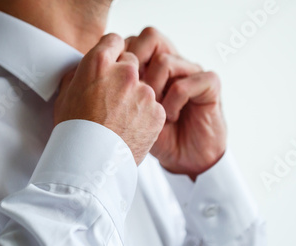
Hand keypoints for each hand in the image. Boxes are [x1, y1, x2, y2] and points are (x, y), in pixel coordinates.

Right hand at [55, 33, 165, 164]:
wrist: (91, 163)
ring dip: (136, 99)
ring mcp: (144, 92)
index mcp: (99, 64)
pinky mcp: (157, 112)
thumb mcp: (65, 96)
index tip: (111, 64)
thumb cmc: (74, 131)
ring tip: (121, 121)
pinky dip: (146, 117)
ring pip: (144, 87)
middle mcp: (125, 73)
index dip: (112, 53)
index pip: (114, 40)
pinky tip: (131, 130)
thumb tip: (85, 69)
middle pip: (132, 62)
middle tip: (114, 99)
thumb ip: (79, 75)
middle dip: (125, 76)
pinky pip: (154, 108)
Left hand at [126, 28, 226, 179]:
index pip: (132, 40)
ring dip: (153, 90)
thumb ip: (112, 92)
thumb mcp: (126, 114)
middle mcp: (172, 62)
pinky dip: (173, 103)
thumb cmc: (155, 137)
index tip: (112, 88)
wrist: (185, 159)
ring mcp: (191, 70)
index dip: (120, 58)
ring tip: (151, 112)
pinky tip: (170, 118)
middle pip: (150, 37)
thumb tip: (86, 76)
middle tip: (131, 93)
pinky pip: (185, 84)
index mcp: (152, 64)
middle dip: (136, 64)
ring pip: (164, 61)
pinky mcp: (209, 84)